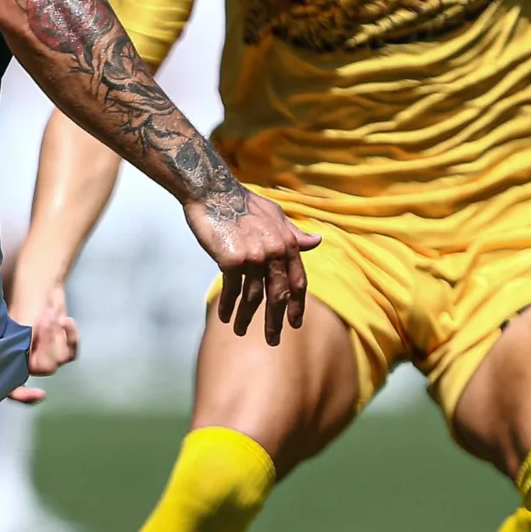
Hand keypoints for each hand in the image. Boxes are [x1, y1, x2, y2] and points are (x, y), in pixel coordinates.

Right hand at [3, 266, 78, 404]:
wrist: (39, 285)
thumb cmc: (21, 301)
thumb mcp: (16, 324)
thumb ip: (21, 343)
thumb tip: (29, 361)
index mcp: (7, 359)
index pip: (12, 389)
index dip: (23, 395)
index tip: (41, 393)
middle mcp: (26, 362)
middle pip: (43, 368)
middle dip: (47, 342)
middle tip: (43, 317)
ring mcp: (46, 357)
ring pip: (59, 359)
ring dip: (56, 334)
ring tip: (49, 312)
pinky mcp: (62, 349)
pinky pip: (72, 351)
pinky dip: (72, 335)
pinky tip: (67, 320)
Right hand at [183, 188, 320, 345]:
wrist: (213, 191)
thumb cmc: (243, 202)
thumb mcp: (275, 215)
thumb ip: (294, 232)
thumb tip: (317, 242)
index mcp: (287, 243)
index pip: (297, 281)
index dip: (296, 304)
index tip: (295, 322)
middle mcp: (275, 252)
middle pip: (278, 295)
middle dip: (275, 321)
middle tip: (273, 340)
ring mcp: (254, 256)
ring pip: (254, 297)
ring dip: (246, 317)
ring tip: (240, 331)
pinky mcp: (232, 259)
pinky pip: (231, 290)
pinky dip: (227, 305)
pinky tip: (224, 317)